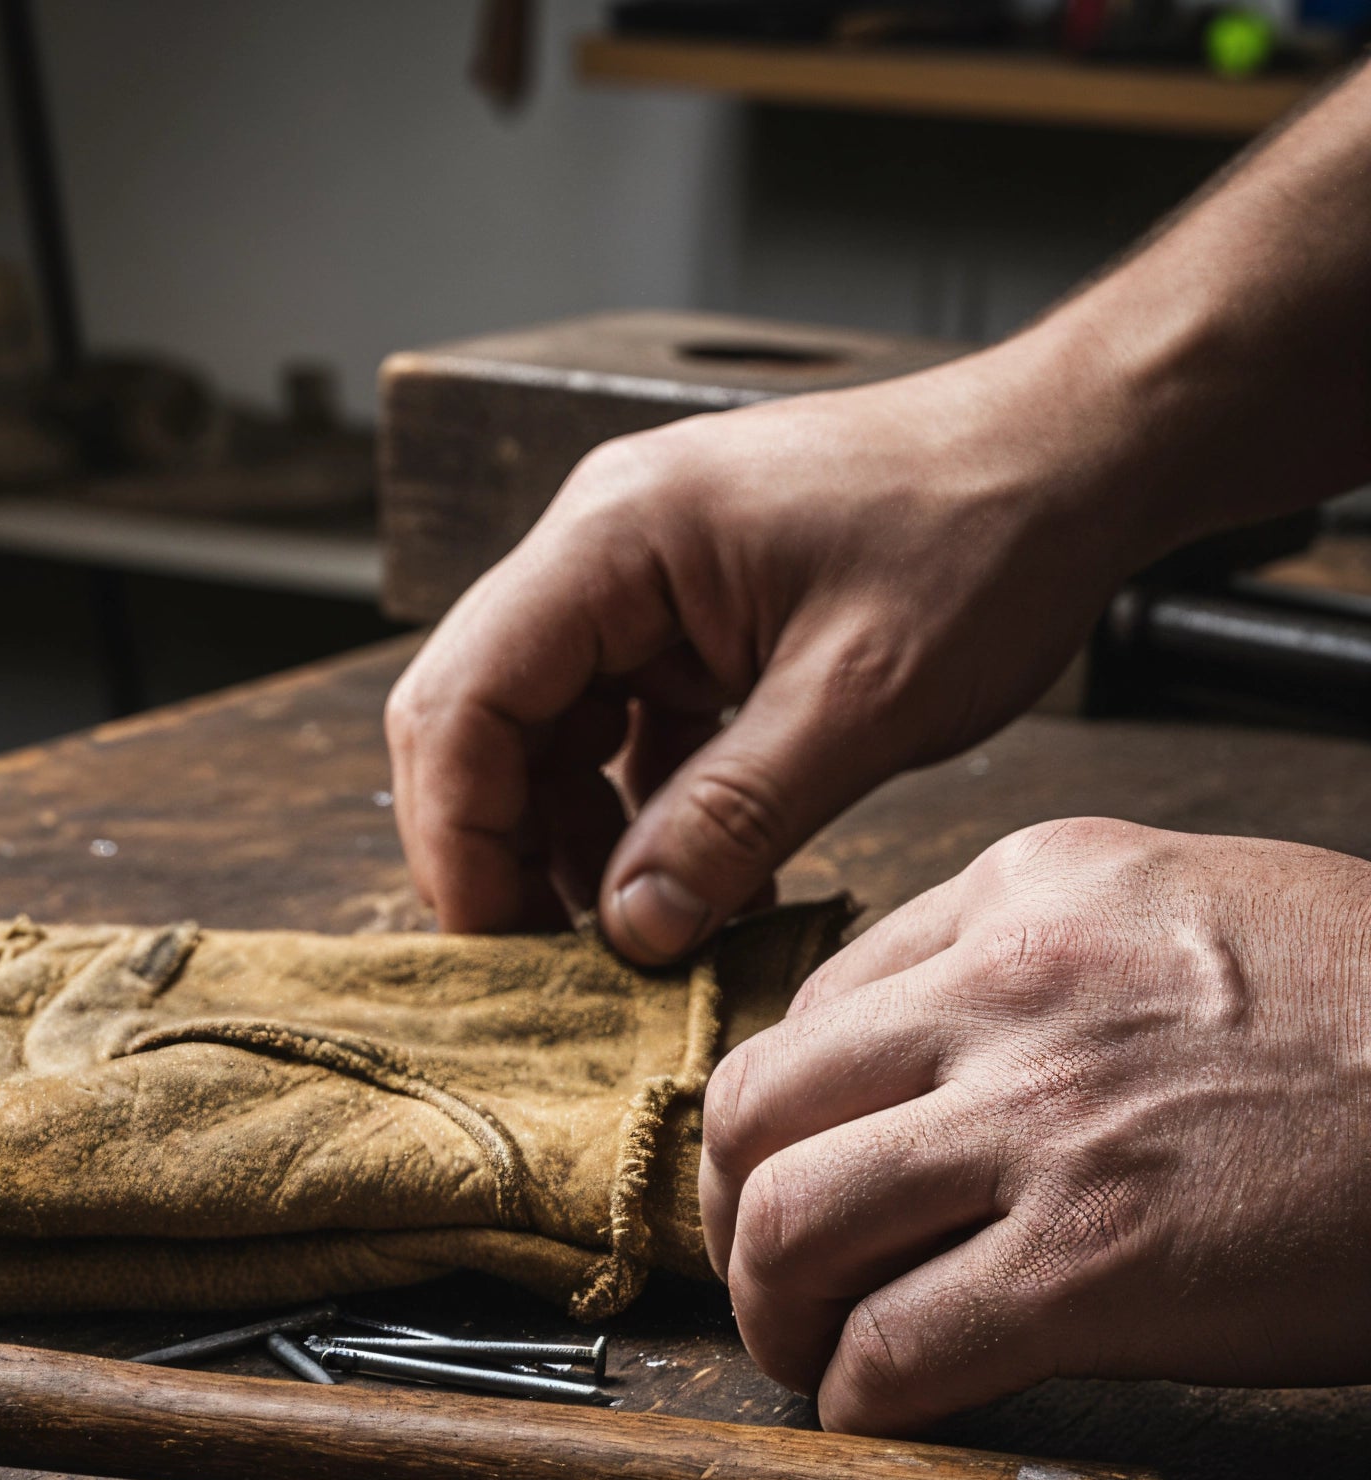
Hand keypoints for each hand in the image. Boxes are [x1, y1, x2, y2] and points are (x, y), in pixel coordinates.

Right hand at [385, 336, 1149, 964]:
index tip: (501, 950)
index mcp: (615, 538)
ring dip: (567, 844)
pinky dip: (636, 818)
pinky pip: (615, 733)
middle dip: (495, 849)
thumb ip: (731, 820)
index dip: (459, 839)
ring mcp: (638, 583)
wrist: (1079, 456)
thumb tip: (629, 933)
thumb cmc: (987, 538)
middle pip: (473, 718)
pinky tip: (691, 889)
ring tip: (630, 943)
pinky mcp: (685, 621)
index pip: (462, 700)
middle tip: (544, 965)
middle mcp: (601, 547)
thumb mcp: (862, 701)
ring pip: (538, 735)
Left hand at [699, 819, 1370, 1433]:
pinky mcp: (1092, 1265)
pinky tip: (892, 1413)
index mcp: (1039, 887)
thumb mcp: (1206, 912)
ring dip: (774, 1317)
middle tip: (780, 1279)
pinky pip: (888, 1351)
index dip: (789, 1119)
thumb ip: (1054, 963)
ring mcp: (1046, 1123)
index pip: (816, 1006)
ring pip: (785, 1223)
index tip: (808, 1179)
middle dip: (739, 1216)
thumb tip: (929, 1057)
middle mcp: (1015, 986)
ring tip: (817, 1356)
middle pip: (754, 1105)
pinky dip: (859, 1401)